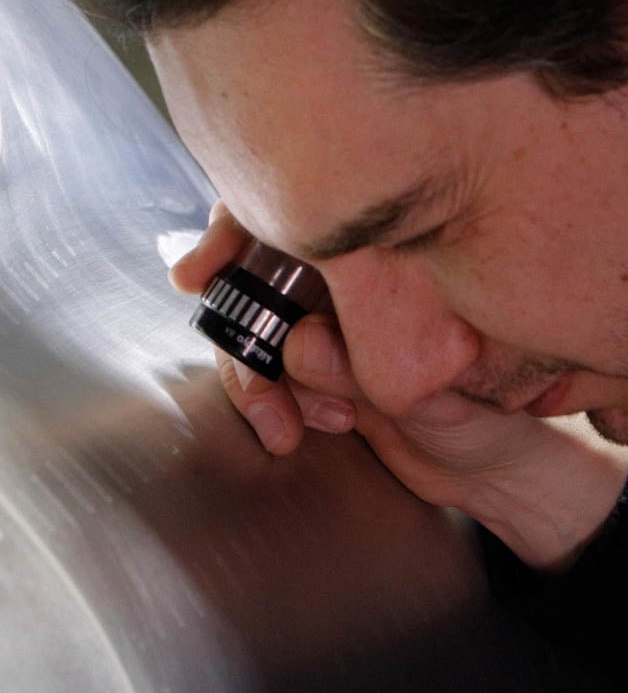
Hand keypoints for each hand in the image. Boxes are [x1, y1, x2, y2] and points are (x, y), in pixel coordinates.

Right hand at [171, 201, 627, 567]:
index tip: (199, 274)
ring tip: (292, 426)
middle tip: (262, 400)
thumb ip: (362, 367)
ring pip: (250, 328)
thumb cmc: (486, 420)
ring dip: (255, 381)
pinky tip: (298, 427)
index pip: (291, 221)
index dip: (234, 235)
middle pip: (253, 276)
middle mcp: (348, 280)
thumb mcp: (431, 396)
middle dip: (241, 339)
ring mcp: (326, 319)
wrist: (492, 471)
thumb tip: (297, 345)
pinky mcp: (312, 360)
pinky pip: (261, 365)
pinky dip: (265, 398)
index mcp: (385, 260)